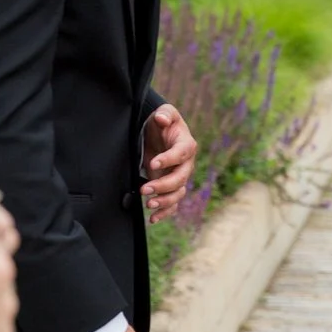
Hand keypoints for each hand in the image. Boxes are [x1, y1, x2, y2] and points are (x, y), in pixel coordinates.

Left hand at [141, 104, 196, 222]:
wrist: (160, 134)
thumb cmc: (163, 123)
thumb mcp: (165, 113)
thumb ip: (165, 114)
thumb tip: (161, 119)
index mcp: (186, 145)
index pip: (181, 154)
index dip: (169, 159)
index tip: (152, 163)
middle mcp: (186, 164)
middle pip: (180, 179)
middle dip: (163, 186)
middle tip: (145, 188)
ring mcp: (179, 177)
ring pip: (177, 194)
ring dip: (164, 201)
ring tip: (148, 204)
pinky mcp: (171, 187)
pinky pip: (172, 203)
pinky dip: (165, 212)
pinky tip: (153, 219)